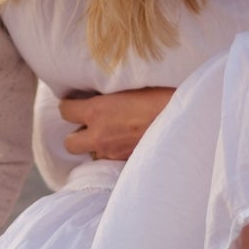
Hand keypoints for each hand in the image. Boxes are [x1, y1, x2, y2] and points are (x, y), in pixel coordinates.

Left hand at [59, 87, 174, 161]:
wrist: (183, 120)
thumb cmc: (160, 96)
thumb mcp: (129, 86)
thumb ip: (109, 94)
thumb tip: (100, 93)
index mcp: (96, 111)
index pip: (64, 111)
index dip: (69, 106)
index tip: (76, 103)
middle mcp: (99, 134)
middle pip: (69, 143)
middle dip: (77, 134)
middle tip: (90, 125)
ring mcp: (111, 152)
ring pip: (91, 153)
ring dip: (97, 145)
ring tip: (112, 134)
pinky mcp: (125, 162)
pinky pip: (111, 160)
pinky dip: (114, 152)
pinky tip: (126, 142)